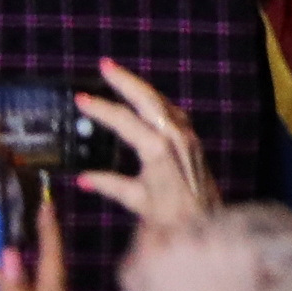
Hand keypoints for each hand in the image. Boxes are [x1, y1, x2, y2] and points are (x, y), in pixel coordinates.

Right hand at [71, 60, 216, 232]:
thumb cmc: (173, 219)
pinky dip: (155, 102)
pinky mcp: (194, 143)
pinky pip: (173, 113)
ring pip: (163, 103)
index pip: (127, 121)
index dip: (103, 109)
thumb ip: (111, 186)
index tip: (82, 99)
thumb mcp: (138, 202)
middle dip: (126, 81)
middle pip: (149, 100)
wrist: (209, 225)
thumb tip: (83, 178)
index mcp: (160, 151)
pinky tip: (145, 101)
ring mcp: (188, 138)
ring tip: (119, 76)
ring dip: (141, 88)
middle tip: (105, 65)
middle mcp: (177, 139)